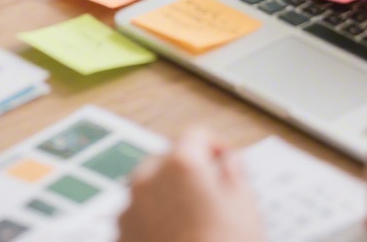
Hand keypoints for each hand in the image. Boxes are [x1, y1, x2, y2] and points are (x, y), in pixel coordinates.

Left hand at [118, 128, 265, 241]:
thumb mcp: (246, 208)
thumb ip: (235, 173)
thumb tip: (227, 161)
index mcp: (180, 165)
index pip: (196, 136)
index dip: (216, 146)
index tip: (225, 161)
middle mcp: (147, 180)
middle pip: (168, 161)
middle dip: (189, 172)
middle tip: (214, 195)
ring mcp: (129, 210)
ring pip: (150, 190)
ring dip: (170, 197)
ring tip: (196, 225)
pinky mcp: (121, 237)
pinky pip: (140, 218)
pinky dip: (155, 222)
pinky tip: (178, 240)